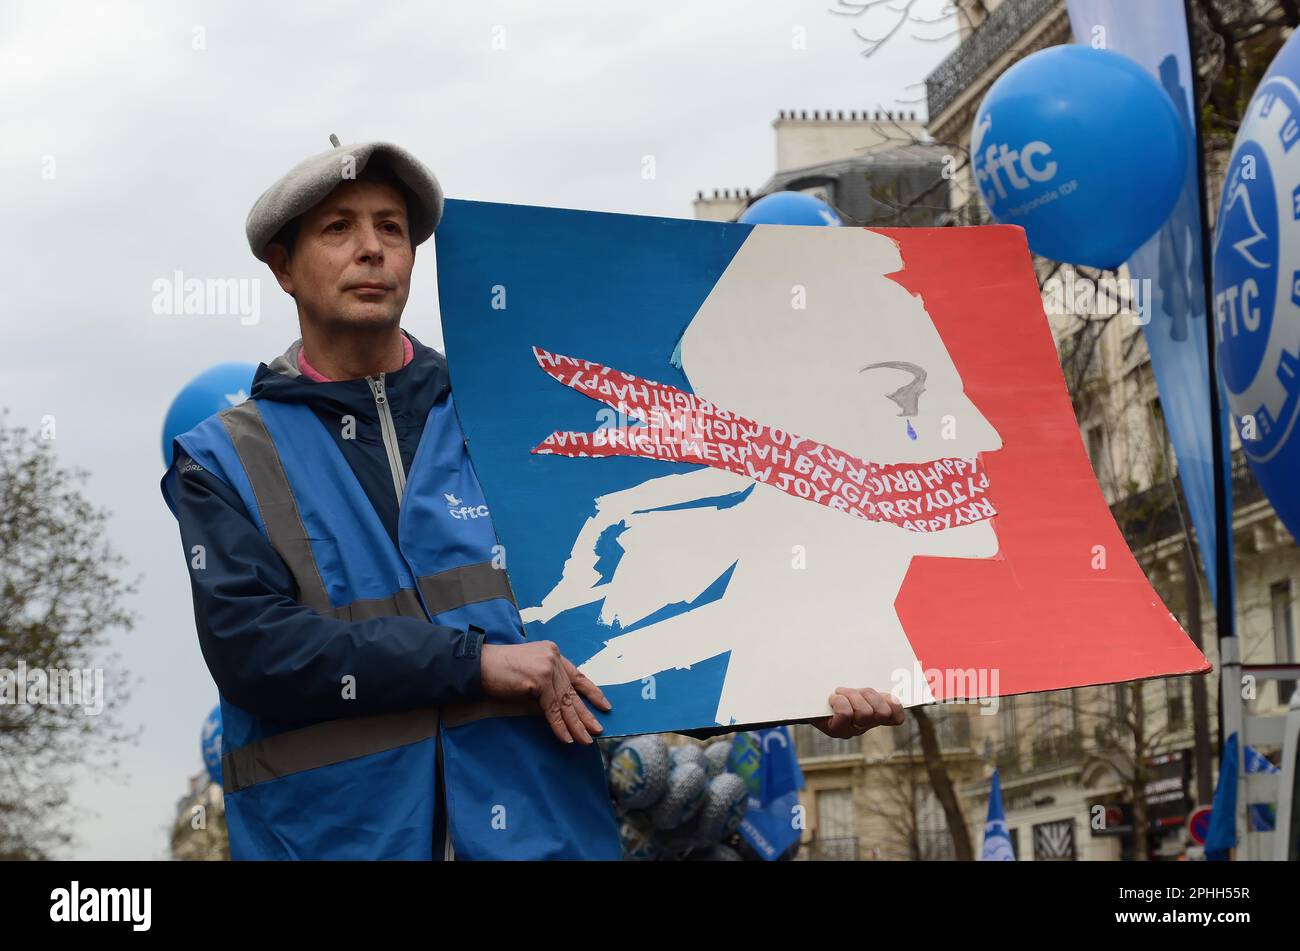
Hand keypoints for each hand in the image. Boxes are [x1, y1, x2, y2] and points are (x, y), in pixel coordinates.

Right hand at [479, 642, 611, 743]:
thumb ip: (546, 684)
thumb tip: (562, 707)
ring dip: (575, 725)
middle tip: (597, 729)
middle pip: (573, 692)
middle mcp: (553, 657)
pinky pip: (553, 709)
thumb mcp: (529, 674)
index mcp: (553, 653)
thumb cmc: (499, 671)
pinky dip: (559, 726)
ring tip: (585, 739)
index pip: (577, 675)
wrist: (478, 666)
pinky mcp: (539, 680)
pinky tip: (566, 738)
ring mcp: (547, 667)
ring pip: (565, 703)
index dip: (592, 692)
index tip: (604, 705)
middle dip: (585, 714)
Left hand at [812, 687, 904, 738]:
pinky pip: (846, 714)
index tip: (884, 696)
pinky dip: (840, 701)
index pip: (896, 717)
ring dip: (852, 696)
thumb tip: (893, 694)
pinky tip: (834, 699)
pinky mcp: (836, 731)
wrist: (808, 700)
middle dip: (868, 695)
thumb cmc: (835, 692)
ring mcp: (851, 730)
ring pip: (865, 712)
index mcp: (875, 714)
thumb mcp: (857, 688)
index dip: (895, 706)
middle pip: (881, 712)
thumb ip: (873, 691)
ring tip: (842, 693)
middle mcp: (865, 725)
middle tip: (854, 691)